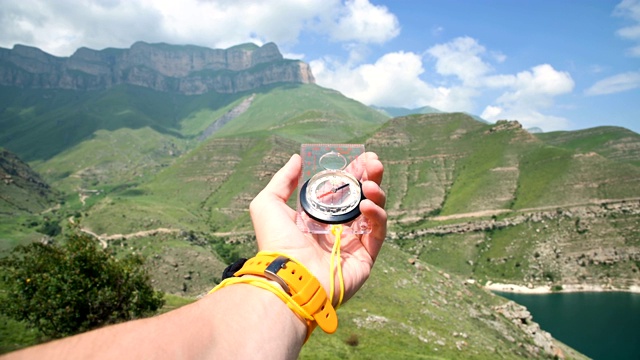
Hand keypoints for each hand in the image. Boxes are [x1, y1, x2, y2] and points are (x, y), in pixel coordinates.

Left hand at [249, 152, 386, 305]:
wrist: (289, 276)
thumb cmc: (275, 242)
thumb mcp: (268, 204)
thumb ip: (283, 180)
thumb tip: (297, 159)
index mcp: (318, 216)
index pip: (341, 189)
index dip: (352, 172)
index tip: (361, 156)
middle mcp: (336, 228)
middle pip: (361, 197)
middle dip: (370, 177)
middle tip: (374, 162)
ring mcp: (352, 243)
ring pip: (373, 213)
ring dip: (376, 193)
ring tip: (371, 183)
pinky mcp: (365, 257)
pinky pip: (378, 233)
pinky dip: (377, 216)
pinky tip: (367, 204)